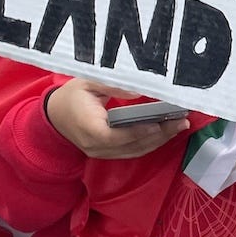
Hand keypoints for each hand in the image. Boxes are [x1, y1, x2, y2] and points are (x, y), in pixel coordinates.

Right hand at [44, 78, 188, 159]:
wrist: (54, 117)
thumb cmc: (71, 96)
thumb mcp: (87, 82)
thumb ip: (112, 86)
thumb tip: (138, 91)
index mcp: (88, 127)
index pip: (115, 135)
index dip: (137, 132)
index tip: (158, 124)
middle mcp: (96, 146)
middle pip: (131, 145)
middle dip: (158, 135)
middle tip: (181, 122)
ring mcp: (102, 153)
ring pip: (135, 151)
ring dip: (159, 140)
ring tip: (179, 126)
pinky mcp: (107, 154)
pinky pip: (132, 152)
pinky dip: (150, 143)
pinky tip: (165, 133)